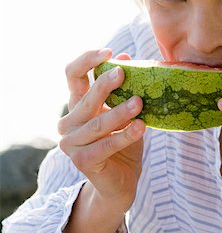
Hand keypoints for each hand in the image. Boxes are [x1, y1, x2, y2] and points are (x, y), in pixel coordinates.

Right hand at [58, 48, 145, 213]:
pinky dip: (125, 136)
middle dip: (105, 84)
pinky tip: (140, 127)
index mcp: (77, 104)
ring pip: (97, 123)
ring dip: (119, 112)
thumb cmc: (123, 141)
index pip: (72, 74)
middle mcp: (69, 122)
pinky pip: (106, 145)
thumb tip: (126, 56)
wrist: (121, 181)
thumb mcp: (124, 110)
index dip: (87, 60)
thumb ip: (122, 88)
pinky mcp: (82, 161)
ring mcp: (71, 143)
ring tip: (139, 103)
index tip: (109, 51)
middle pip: (86, 98)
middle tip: (124, 73)